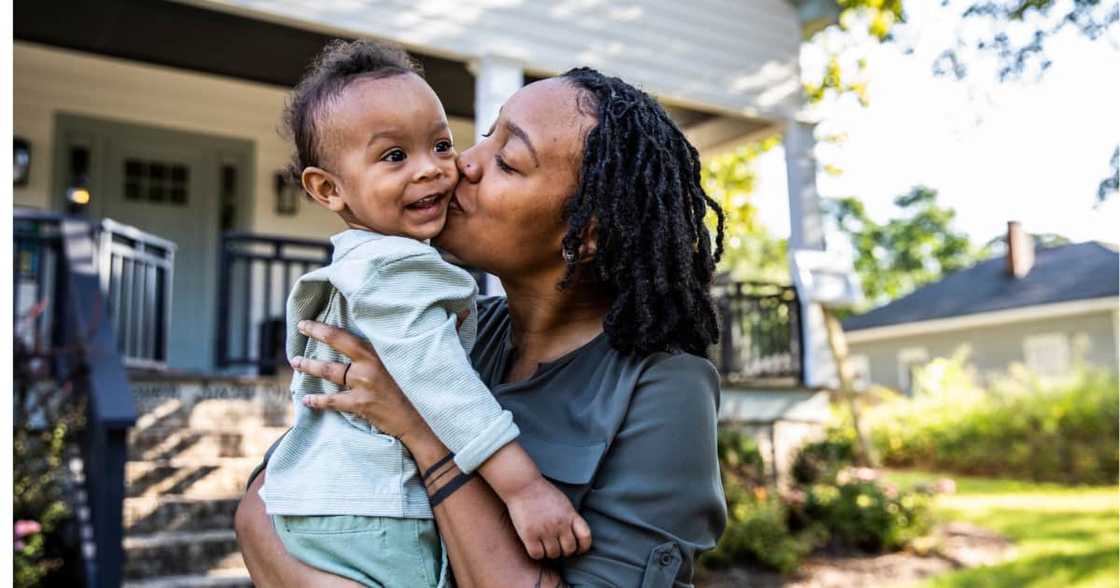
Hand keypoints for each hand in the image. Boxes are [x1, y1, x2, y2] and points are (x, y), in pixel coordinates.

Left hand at [290, 320, 425, 441]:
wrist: (423, 417)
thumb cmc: (415, 386)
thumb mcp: (402, 363)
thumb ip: (385, 351)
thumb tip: (377, 337)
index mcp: (379, 352)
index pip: (345, 335)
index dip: (322, 328)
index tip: (307, 322)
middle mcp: (369, 365)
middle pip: (335, 346)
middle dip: (314, 335)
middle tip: (300, 328)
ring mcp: (364, 385)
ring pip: (329, 372)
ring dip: (310, 367)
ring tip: (296, 363)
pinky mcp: (361, 404)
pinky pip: (332, 401)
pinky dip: (317, 401)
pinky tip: (307, 400)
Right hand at [505, 477, 591, 559]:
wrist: (523, 485)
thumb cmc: (543, 493)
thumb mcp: (564, 503)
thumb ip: (571, 518)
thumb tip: (575, 535)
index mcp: (570, 515)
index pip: (585, 537)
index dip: (583, 547)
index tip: (577, 548)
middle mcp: (560, 524)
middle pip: (569, 549)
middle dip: (564, 551)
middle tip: (557, 546)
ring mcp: (545, 530)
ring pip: (553, 554)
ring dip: (549, 552)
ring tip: (544, 544)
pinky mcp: (529, 534)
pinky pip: (537, 554)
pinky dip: (537, 553)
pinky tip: (534, 545)